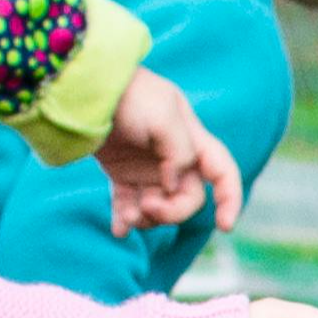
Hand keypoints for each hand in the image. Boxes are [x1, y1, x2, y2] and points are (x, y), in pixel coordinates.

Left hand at [96, 75, 241, 234]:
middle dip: (172, 211)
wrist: (87, 87)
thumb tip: (173, 184)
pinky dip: (124, 220)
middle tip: (147, 205)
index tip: (224, 225)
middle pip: (187, 198)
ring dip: (147, 219)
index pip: (222, 173)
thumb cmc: (129, 95)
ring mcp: (146, 167)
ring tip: (127, 216)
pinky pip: (127, 204)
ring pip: (158, 206)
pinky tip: (118, 229)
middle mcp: (173, 157)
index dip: (230, 200)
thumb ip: (178, 152)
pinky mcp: (120, 172)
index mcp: (191, 140)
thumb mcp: (162, 116)